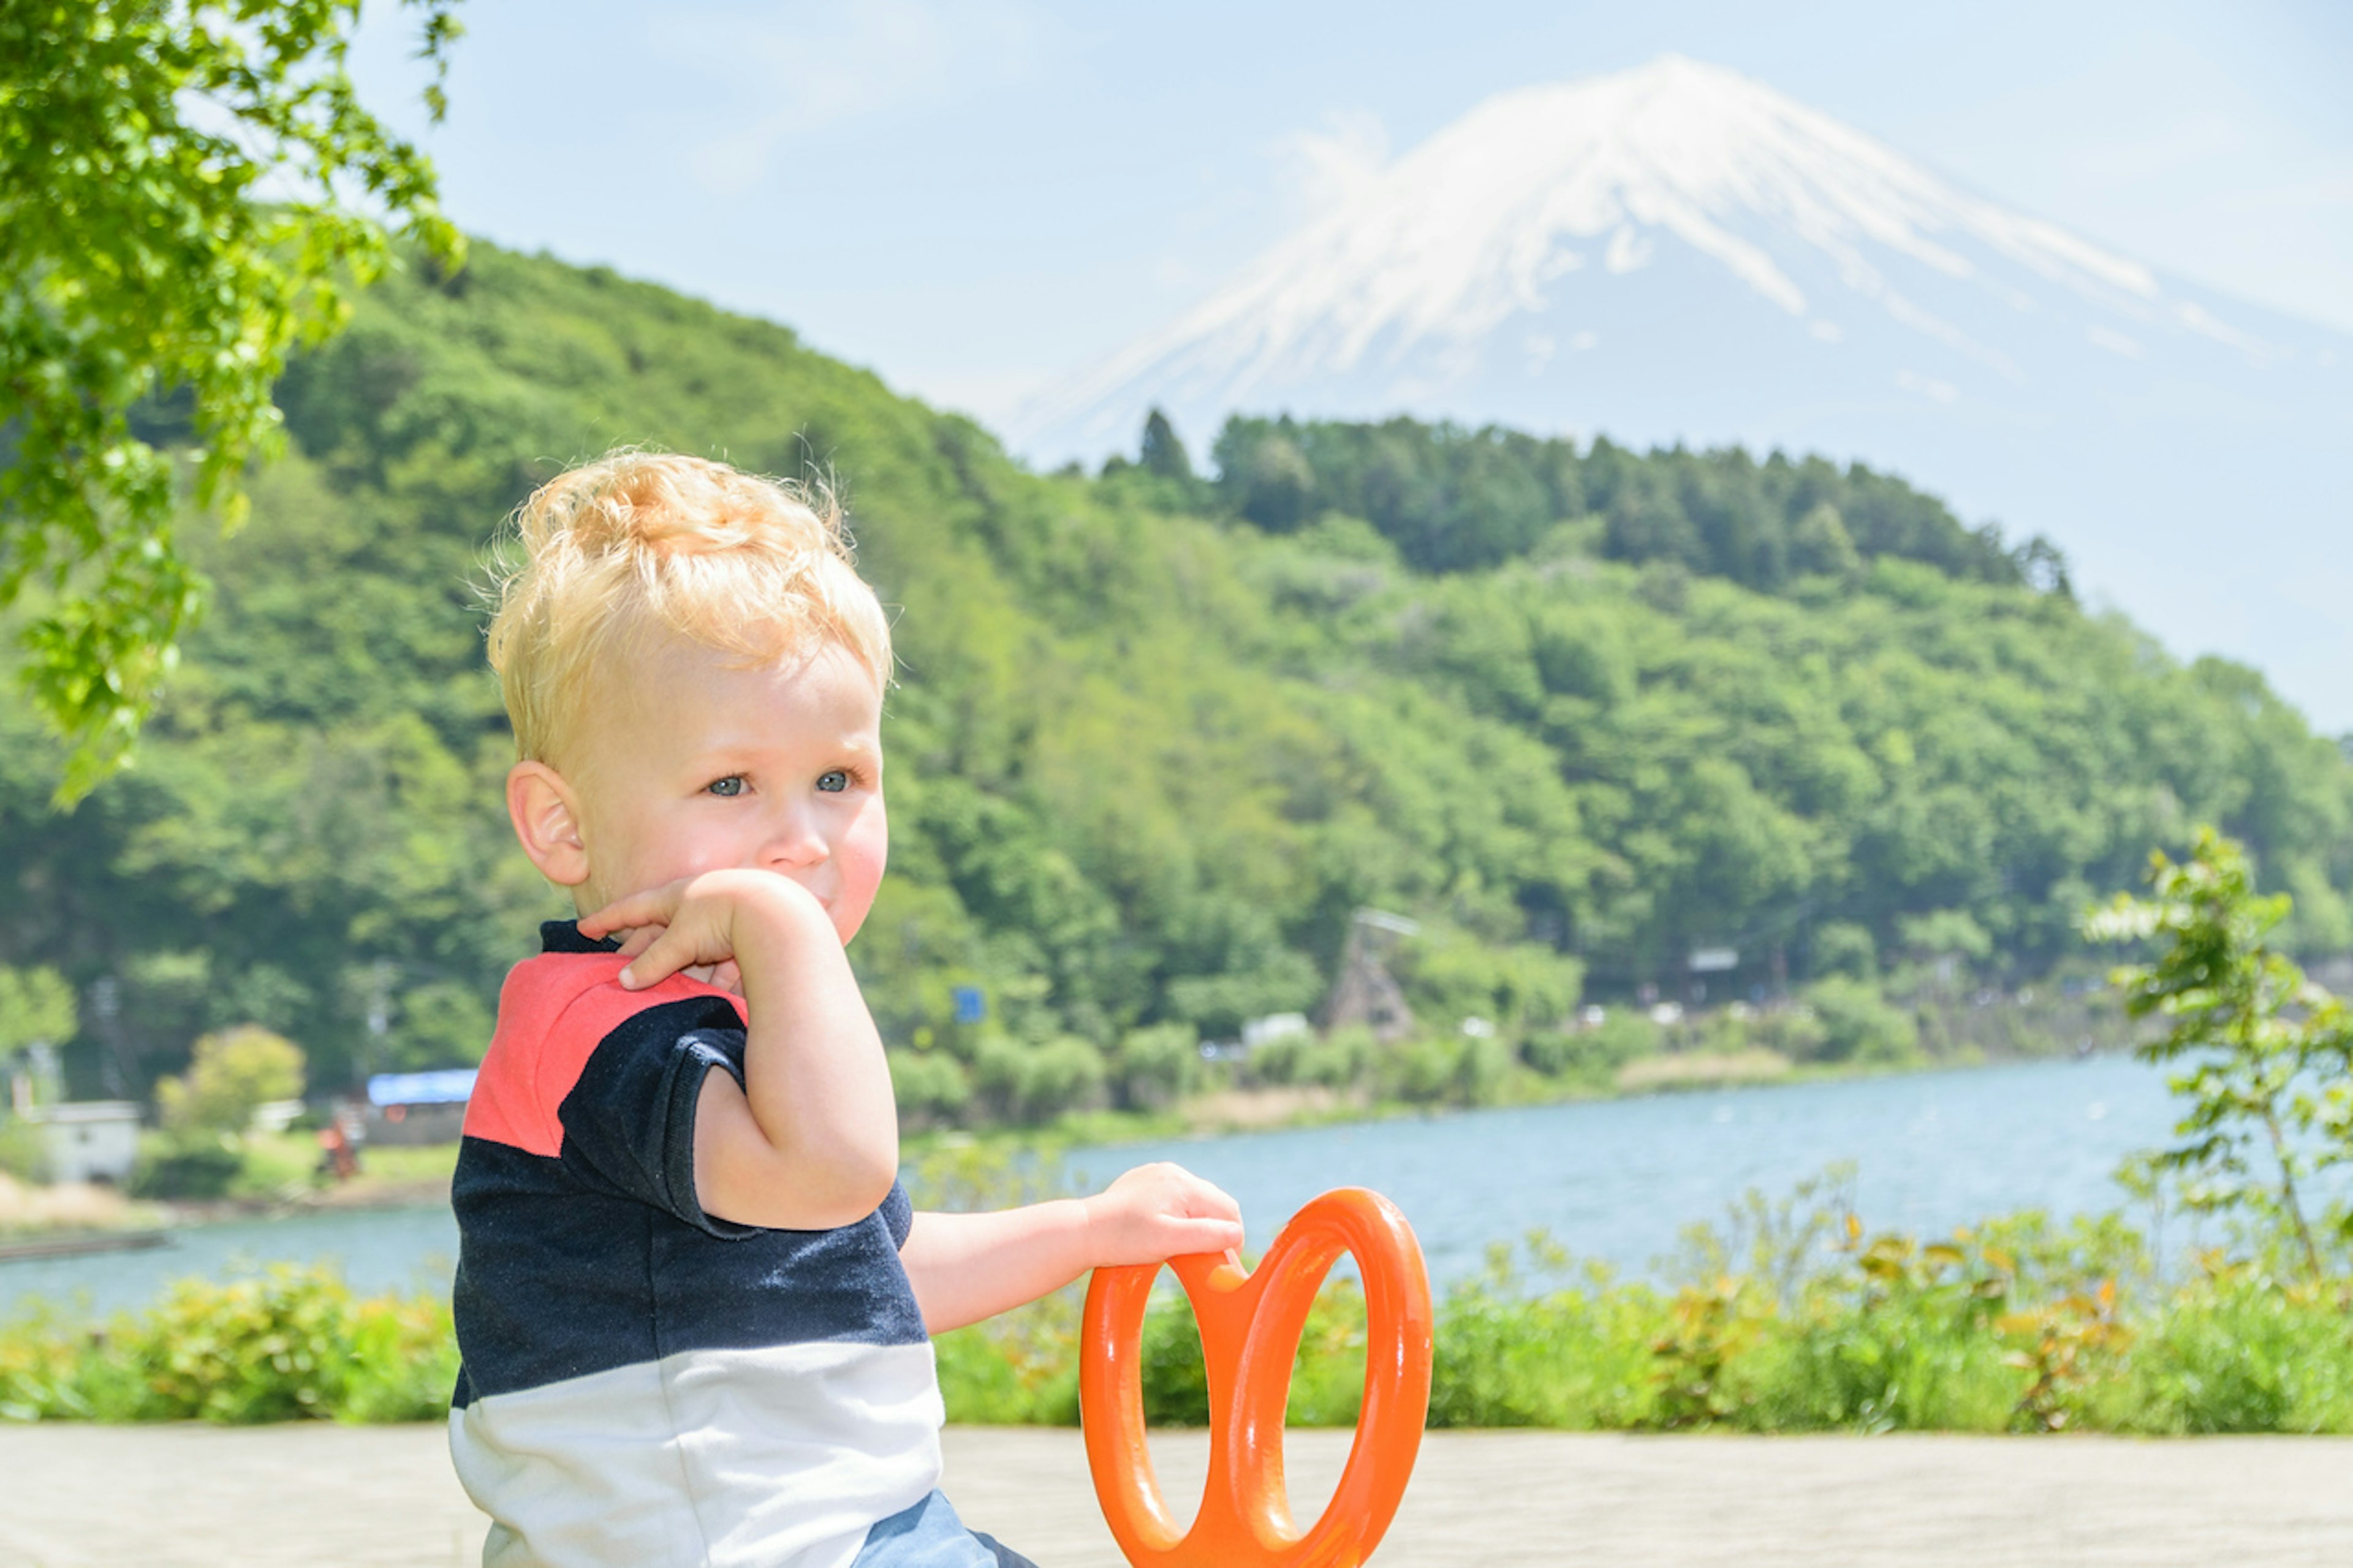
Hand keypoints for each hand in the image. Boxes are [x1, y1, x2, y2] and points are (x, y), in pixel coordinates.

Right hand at [578, 869, 824, 991]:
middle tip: (621, 974)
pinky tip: (701, 996)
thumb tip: (624, 980)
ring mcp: (722, 924)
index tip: (584, 928)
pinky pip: (717, 964)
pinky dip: (707, 979)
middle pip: (661, 934)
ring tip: (658, 994)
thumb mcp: (681, 938)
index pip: (632, 908)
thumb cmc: (724, 915)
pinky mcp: (745, 945)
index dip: (607, 919)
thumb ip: (653, 961)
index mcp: (677, 895)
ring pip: (689, 952)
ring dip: (676, 972)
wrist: (780, 916)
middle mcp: (698, 906)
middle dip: (643, 953)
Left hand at [1082, 1162, 1244, 1267]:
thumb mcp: (1168, 1242)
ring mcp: (1157, 1175)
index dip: (1232, 1237)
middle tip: (1206, 1258)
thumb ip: (1205, 1236)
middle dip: (1215, 1229)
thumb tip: (1235, 1233)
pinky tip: (1164, 1232)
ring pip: (1194, 1200)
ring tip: (1185, 1247)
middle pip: (1213, 1203)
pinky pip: (1174, 1197)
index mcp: (1184, 1185)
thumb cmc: (1123, 1239)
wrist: (1082, 1231)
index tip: (1224, 1261)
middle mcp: (1174, 1173)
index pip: (1228, 1209)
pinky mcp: (1144, 1182)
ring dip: (1197, 1222)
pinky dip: (1177, 1215)